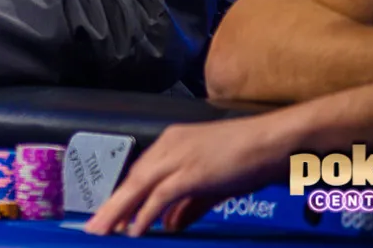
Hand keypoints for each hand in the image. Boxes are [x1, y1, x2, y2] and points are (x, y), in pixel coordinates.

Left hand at [84, 112, 297, 236]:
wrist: (277, 142)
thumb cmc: (252, 158)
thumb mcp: (215, 184)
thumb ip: (190, 205)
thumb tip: (170, 225)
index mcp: (174, 142)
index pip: (141, 173)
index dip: (124, 197)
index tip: (111, 217)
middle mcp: (170, 145)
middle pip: (133, 179)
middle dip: (113, 206)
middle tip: (95, 228)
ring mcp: (180, 156)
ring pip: (139, 186)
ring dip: (118, 212)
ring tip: (103, 232)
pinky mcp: (191, 171)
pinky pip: (160, 196)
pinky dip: (145, 214)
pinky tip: (135, 231)